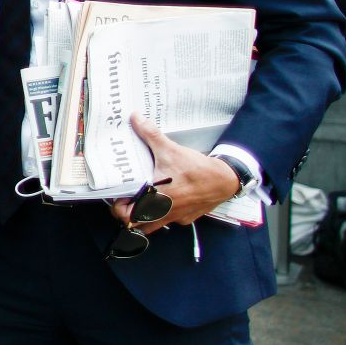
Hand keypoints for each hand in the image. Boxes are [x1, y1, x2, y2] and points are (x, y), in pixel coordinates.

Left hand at [107, 114, 242, 232]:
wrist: (226, 180)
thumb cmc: (198, 170)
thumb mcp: (171, 150)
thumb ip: (151, 134)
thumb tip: (136, 118)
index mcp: (155, 200)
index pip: (127, 217)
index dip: (119, 208)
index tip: (119, 196)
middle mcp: (164, 213)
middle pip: (136, 225)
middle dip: (128, 213)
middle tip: (127, 198)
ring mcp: (176, 218)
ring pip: (153, 226)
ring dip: (144, 216)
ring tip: (142, 200)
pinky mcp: (187, 218)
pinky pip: (170, 221)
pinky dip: (164, 213)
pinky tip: (164, 199)